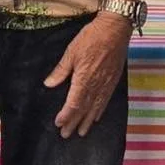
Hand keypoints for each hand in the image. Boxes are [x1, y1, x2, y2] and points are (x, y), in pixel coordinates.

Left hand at [44, 12, 132, 138]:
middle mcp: (96, 85)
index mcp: (84, 79)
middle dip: (75, 123)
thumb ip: (61, 71)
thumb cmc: (92, 38)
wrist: (115, 30)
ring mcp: (106, 84)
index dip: (66, 115)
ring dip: (88, 121)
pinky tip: (97, 117)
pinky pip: (105, 100)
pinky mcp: (113, 80)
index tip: (58, 123)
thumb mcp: (71, 52)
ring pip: (96, 108)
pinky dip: (100, 110)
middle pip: (84, 109)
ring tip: (82, 132)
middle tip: (66, 134)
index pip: (73, 103)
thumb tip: (49, 84)